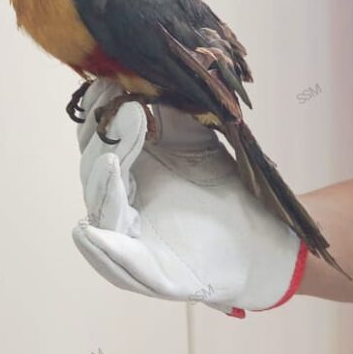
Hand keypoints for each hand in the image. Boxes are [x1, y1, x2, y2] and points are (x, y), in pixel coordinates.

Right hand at [72, 78, 306, 315]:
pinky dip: (105, 251)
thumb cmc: (220, 187)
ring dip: (103, 187)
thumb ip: (164, 111)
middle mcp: (118, 208)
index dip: (100, 118)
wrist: (260, 234)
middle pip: (93, 174)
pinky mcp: (151, 277)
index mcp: (124, 175)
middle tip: (125, 117)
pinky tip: (92, 233)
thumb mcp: (191, 139)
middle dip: (103, 144)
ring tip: (111, 161)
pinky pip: (122, 264)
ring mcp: (130, 244)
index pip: (97, 143)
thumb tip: (135, 77)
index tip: (110, 88)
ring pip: (103, 213)